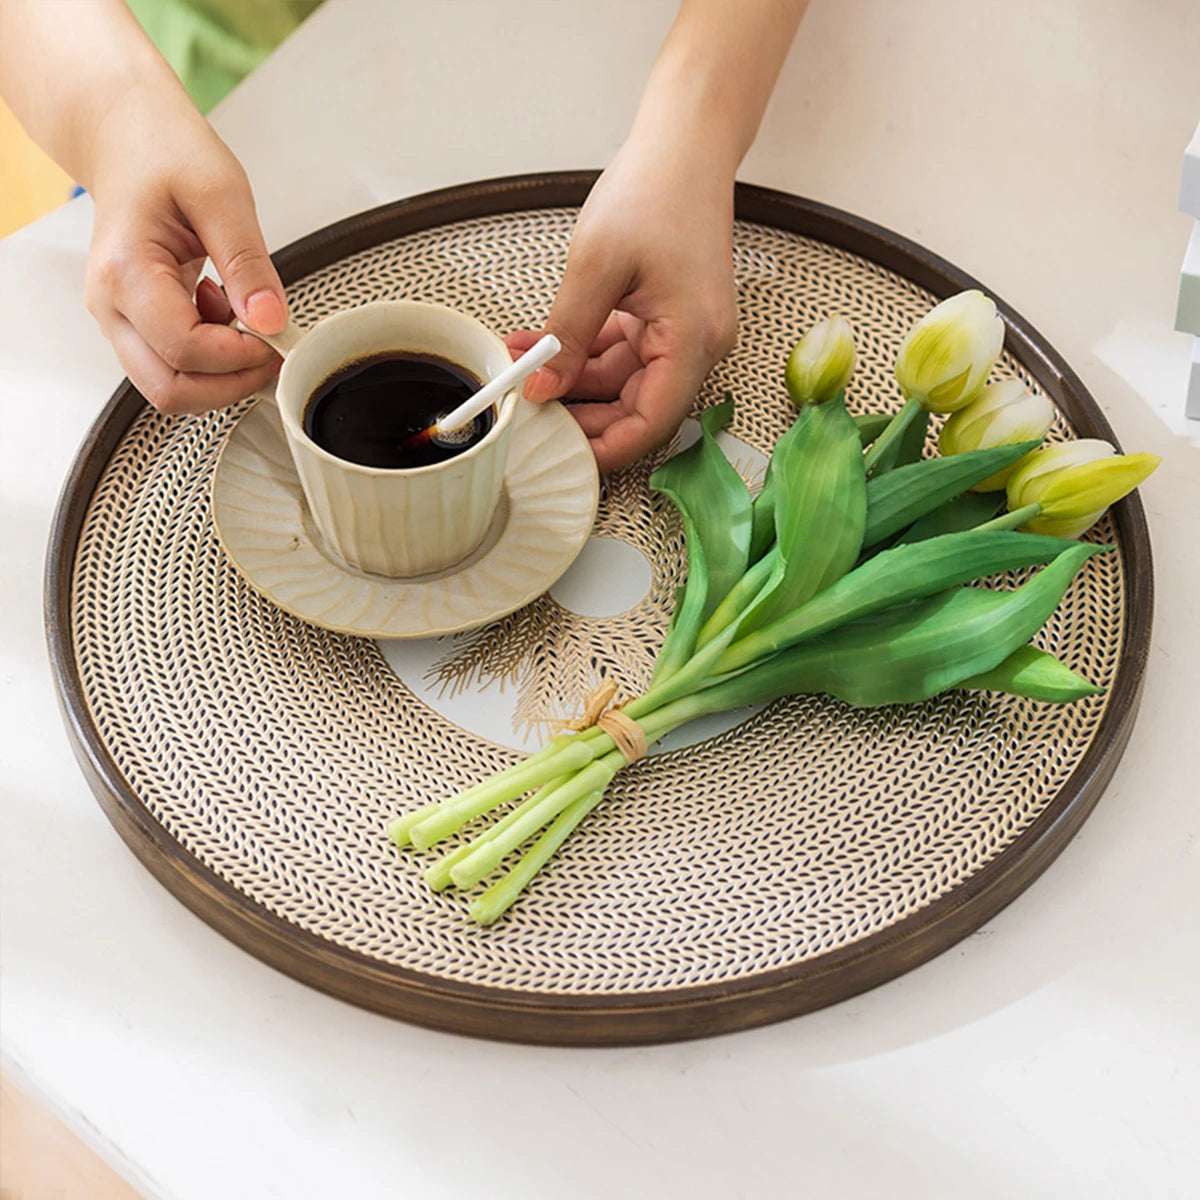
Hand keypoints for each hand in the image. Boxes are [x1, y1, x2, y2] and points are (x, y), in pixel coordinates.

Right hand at [84, 86, 286, 413]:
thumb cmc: (165, 153)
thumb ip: (248, 262)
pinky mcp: (134, 323)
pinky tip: (224, 315)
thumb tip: (271, 321)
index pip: (184, 349)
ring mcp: (118, 319)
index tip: (277, 337)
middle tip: (273, 353)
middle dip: (230, 384)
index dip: (239, 357)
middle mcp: (111, 305)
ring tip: (247, 327)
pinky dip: (210, 359)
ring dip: (220, 376)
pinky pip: (173, 366)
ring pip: (170, 387)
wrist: (127, 138)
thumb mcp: (221, 193)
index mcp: (126, 271)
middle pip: (170, 389)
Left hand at [506, 136, 737, 471]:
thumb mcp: (596, 267)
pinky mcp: (667, 317)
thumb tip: (544, 389)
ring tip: (519, 363)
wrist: (687, 144)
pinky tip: (539, 343)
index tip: (561, 454)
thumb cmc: (656, 190)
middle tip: (527, 410)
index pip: (651, 423)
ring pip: (621, 380)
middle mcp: (697, 345)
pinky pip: (621, 350)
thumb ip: (568, 336)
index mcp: (693, 340)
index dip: (605, 447)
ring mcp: (683, 332)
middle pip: (635, 407)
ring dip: (571, 376)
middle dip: (578, 410)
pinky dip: (582, 350)